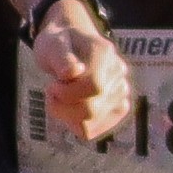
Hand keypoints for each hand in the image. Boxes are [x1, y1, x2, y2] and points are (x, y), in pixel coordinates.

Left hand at [27, 0, 127, 144]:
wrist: (70, 44)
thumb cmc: (59, 43)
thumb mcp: (52, 44)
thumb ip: (61, 58)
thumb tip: (72, 73)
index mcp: (104, 54)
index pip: (94, 86)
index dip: (67, 93)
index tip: (52, 85)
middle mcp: (118, 73)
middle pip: (93, 110)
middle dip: (63, 107)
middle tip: (52, 92)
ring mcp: (121, 91)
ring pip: (92, 123)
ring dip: (68, 115)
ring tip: (62, 97)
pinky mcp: (118, 107)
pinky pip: (96, 129)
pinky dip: (77, 123)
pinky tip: (70, 109)